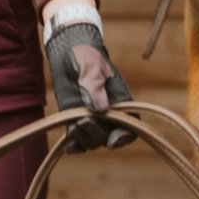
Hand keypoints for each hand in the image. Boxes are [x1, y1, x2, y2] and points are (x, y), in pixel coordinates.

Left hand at [46, 17, 133, 153]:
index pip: (130, 127)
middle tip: (83, 121)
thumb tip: (100, 109)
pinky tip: (69, 143)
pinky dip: (74, 145)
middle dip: (97, 134)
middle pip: (108, 137)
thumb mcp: (91, 65)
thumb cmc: (85, 55)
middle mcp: (108, 114)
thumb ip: (94, 85)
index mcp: (121, 101)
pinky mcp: (74, 120)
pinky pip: (77, 141)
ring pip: (92, 141)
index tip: (111, 142)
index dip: (123, 138)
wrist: (68, 52)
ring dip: (84, 139)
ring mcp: (91, 119)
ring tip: (73, 128)